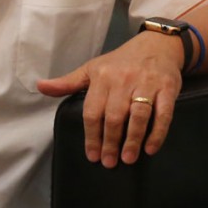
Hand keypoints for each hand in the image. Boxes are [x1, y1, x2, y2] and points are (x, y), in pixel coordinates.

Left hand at [37, 33, 182, 167]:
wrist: (156, 45)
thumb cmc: (120, 62)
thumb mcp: (92, 68)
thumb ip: (68, 82)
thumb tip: (40, 87)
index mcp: (102, 76)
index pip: (93, 110)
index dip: (91, 135)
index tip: (92, 155)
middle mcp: (123, 79)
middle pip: (114, 115)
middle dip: (110, 141)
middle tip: (109, 162)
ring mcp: (146, 83)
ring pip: (138, 115)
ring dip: (132, 140)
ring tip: (127, 159)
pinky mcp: (167, 88)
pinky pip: (163, 113)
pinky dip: (157, 132)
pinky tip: (150, 148)